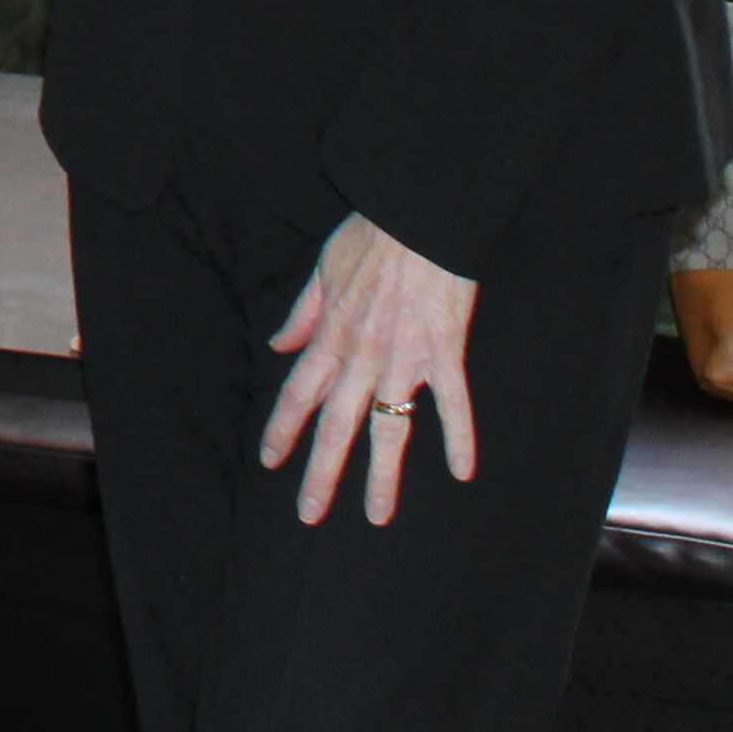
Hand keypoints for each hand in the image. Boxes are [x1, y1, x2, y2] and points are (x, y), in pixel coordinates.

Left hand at [263, 210, 481, 525]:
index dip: (282, 431)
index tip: (270, 463)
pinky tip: (462, 473)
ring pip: (389, 429)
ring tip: (377, 515)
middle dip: (321, 473)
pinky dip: (459, 438)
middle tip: (309, 514)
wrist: (419, 216)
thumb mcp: (322, 270)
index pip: (297, 395)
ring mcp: (404, 360)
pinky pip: (453, 404)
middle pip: (336, 426)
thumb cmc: (372, 237)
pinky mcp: (445, 354)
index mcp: (331, 337)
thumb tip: (278, 346)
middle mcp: (362, 357)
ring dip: (382, 476)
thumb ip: (302, 315)